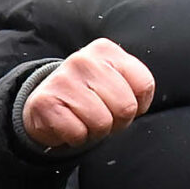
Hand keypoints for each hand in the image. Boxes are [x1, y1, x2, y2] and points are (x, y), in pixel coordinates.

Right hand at [23, 39, 155, 149]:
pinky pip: (78, 134)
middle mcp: (84, 60)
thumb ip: (133, 86)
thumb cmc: (87, 96)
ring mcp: (63, 79)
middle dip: (116, 122)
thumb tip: (138, 105)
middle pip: (126, 107)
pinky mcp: (45, 102)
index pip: (144, 85)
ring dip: (94, 131)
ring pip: (102, 123)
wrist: (45, 105)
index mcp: (106, 51)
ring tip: (82, 119)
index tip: (119, 104)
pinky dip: (75, 137)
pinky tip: (67, 123)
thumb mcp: (114, 81)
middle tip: (99, 115)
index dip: (138, 105)